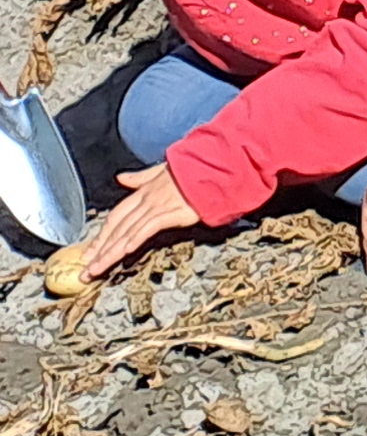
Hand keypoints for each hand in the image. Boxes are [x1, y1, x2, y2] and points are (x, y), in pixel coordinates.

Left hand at [74, 165, 204, 282]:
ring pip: (128, 232)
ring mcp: (159, 206)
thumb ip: (141, 178)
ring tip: (96, 269)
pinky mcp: (173, 212)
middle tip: (85, 270)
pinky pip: (150, 227)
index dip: (101, 236)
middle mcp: (146, 200)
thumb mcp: (162, 170)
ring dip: (111, 252)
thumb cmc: (192, 170)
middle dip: (99, 250)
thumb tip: (121, 178)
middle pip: (117, 228)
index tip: (89, 252)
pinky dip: (137, 238)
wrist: (213, 165)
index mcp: (143, 192)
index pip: (116, 217)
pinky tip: (126, 251)